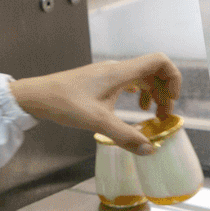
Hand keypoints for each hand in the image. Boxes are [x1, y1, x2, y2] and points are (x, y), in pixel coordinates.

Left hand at [9, 53, 180, 153]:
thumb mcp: (97, 122)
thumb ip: (125, 136)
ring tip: (152, 115)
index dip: (173, 78)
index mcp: (119, 73)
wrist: (36, 96)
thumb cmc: (64, 103)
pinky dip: (137, 93)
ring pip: (141, 77)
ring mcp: (107, 74)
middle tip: (163, 116)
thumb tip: (149, 149)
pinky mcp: (99, 81)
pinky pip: (127, 82)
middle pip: (153, 70)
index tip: (171, 102)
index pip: (159, 61)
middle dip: (164, 91)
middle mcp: (116, 69)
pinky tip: (132, 109)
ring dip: (152, 93)